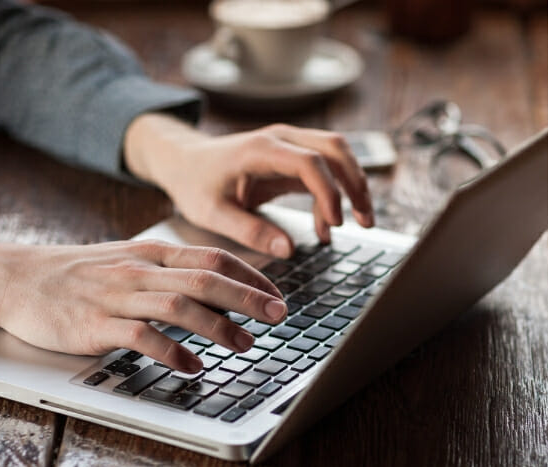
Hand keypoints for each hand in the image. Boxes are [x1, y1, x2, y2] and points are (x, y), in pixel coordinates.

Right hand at [0, 241, 286, 372]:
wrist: (14, 279)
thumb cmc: (80, 276)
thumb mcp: (131, 262)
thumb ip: (173, 272)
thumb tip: (222, 285)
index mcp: (153, 254)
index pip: (214, 257)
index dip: (252, 276)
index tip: (278, 296)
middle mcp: (140, 271)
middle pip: (205, 278)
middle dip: (248, 298)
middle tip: (279, 316)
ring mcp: (117, 297)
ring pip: (178, 305)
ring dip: (218, 326)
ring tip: (245, 344)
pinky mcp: (95, 325)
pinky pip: (140, 336)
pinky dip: (171, 352)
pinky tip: (193, 366)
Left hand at [124, 114, 373, 258]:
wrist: (182, 161)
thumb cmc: (194, 184)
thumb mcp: (212, 214)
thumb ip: (249, 231)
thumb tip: (287, 249)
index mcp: (260, 149)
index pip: (309, 162)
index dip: (329, 192)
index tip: (335, 223)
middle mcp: (280, 138)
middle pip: (335, 148)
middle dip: (356, 184)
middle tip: (365, 220)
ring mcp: (289, 143)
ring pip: (338, 153)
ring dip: (354, 185)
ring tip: (361, 223)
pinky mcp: (293, 155)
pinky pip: (326, 168)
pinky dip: (336, 193)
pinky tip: (327, 226)